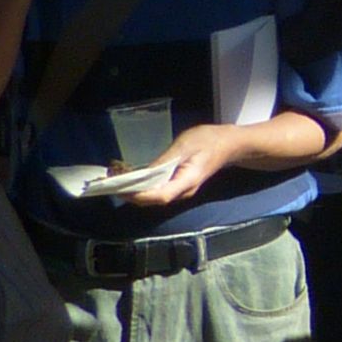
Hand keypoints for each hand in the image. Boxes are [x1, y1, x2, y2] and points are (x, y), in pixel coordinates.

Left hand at [116, 124, 250, 209]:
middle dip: (131, 195)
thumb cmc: (209, 140)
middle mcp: (183, 191)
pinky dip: (143, 187)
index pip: (160, 196)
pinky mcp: (179, 186)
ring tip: (117, 180)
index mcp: (187, 181)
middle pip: (154, 200)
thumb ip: (165, 160)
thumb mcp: (185, 144)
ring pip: (155, 197)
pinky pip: (158, 191)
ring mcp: (182, 190)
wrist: (230, 144)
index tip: (121, 189)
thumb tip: (144, 173)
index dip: (139, 195)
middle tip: (111, 183)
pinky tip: (133, 179)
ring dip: (135, 192)